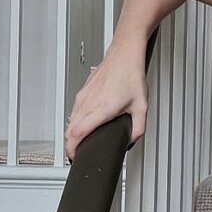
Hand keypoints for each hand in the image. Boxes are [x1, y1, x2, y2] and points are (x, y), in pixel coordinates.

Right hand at [64, 45, 147, 161]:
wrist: (124, 55)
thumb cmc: (131, 76)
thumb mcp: (142, 107)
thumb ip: (138, 128)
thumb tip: (130, 141)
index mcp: (102, 108)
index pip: (78, 133)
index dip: (72, 148)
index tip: (74, 156)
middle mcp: (89, 102)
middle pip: (69, 130)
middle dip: (71, 144)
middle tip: (78, 152)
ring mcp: (83, 96)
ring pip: (70, 120)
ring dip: (73, 132)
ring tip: (81, 140)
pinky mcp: (82, 92)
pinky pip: (73, 111)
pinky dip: (75, 121)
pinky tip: (85, 123)